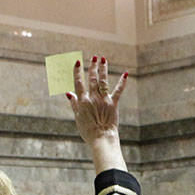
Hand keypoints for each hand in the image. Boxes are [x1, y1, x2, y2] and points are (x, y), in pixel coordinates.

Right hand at [66, 55, 127, 173]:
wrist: (101, 138)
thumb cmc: (88, 130)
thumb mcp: (78, 117)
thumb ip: (74, 104)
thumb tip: (69, 93)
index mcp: (83, 101)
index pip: (78, 83)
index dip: (77, 72)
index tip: (77, 62)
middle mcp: (93, 98)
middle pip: (92, 79)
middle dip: (93, 66)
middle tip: (94, 57)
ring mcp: (104, 100)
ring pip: (103, 81)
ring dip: (103, 69)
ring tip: (103, 59)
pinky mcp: (113, 103)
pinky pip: (118, 91)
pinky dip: (122, 82)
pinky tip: (125, 74)